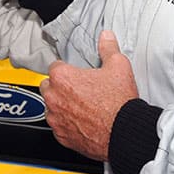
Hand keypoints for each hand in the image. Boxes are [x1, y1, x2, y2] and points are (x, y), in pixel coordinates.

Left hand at [40, 30, 137, 161]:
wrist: (124, 133)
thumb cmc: (119, 103)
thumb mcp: (118, 66)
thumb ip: (108, 48)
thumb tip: (105, 37)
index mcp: (62, 77)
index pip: (55, 66)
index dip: (67, 69)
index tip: (77, 74)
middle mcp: (54, 97)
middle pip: (48, 86)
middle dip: (60, 86)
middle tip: (80, 89)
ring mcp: (56, 118)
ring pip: (51, 107)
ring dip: (61, 105)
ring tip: (82, 106)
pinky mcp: (61, 136)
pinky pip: (58, 126)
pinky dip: (66, 124)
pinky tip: (82, 122)